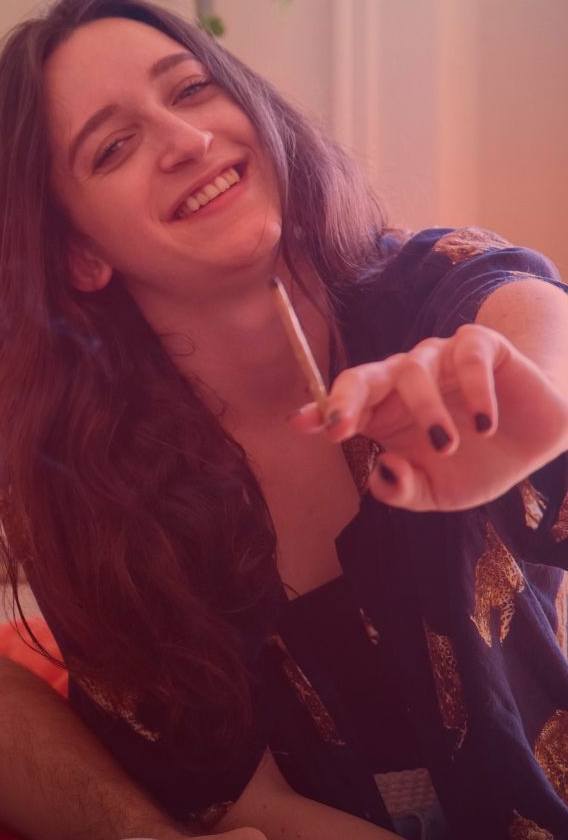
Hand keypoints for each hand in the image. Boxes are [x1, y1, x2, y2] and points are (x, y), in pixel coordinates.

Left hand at [292, 323, 567, 511]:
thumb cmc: (478, 465)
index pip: (342, 405)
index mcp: (383, 412)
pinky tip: (485, 423)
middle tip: (343, 427)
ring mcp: (439, 359)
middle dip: (345, 399)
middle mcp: (403, 379)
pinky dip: (472, 389)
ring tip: (448, 446)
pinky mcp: (481, 347)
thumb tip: (381, 469)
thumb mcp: (438, 492)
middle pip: (362, 376)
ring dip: (424, 410)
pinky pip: (467, 356)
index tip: (300, 425)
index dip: (320, 411)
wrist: (539, 445)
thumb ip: (404, 490)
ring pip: (412, 369)